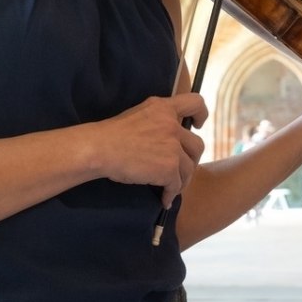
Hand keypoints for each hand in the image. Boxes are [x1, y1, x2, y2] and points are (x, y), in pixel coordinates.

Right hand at [93, 92, 207, 206]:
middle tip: (183, 169)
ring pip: (189, 168)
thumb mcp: (139, 114)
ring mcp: (172, 147)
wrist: (100, 148)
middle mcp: (172, 125)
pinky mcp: (169, 167)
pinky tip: (164, 199)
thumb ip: (158, 119)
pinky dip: (170, 194)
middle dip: (192, 159)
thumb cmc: (112, 134)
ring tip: (172, 188)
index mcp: (163, 108)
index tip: (198, 125)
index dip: (201, 114)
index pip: (195, 102)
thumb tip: (170, 136)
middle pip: (198, 144)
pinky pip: (176, 185)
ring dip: (182, 180)